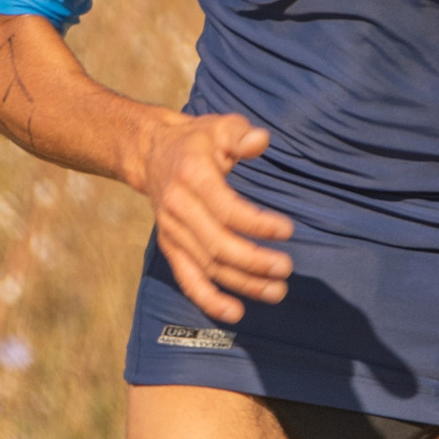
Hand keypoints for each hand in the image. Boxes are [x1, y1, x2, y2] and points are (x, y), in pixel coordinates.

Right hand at [137, 111, 293, 326]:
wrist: (151, 154)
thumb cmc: (197, 141)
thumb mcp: (219, 126)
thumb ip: (240, 134)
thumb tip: (260, 140)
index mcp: (192, 177)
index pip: (226, 208)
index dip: (256, 223)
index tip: (287, 230)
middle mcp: (178, 208)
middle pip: (217, 244)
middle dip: (253, 261)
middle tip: (285, 268)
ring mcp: (172, 232)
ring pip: (207, 266)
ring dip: (243, 283)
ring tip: (276, 291)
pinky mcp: (171, 247)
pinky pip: (188, 280)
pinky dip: (209, 300)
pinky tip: (236, 312)